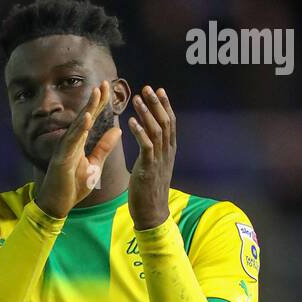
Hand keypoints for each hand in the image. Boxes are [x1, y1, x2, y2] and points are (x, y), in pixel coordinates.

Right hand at [35, 81, 122, 218]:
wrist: (58, 205)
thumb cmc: (72, 186)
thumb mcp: (94, 165)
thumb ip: (104, 148)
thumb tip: (117, 130)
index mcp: (79, 142)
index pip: (91, 118)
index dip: (100, 104)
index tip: (109, 88)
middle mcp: (70, 141)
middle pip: (85, 116)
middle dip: (95, 100)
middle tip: (104, 83)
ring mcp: (64, 149)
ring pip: (78, 125)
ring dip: (87, 108)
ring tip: (96, 93)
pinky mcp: (61, 158)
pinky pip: (71, 141)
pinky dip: (79, 129)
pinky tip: (87, 118)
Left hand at [128, 86, 175, 229]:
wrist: (152, 213)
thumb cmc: (150, 191)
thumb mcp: (155, 166)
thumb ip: (155, 151)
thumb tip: (151, 138)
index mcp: (169, 151)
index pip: (170, 123)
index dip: (165, 105)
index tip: (159, 90)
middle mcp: (167, 152)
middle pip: (165, 122)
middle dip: (156, 103)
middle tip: (147, 88)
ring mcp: (159, 160)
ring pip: (156, 130)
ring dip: (146, 113)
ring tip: (137, 99)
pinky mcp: (148, 168)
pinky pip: (146, 146)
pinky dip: (139, 132)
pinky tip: (131, 121)